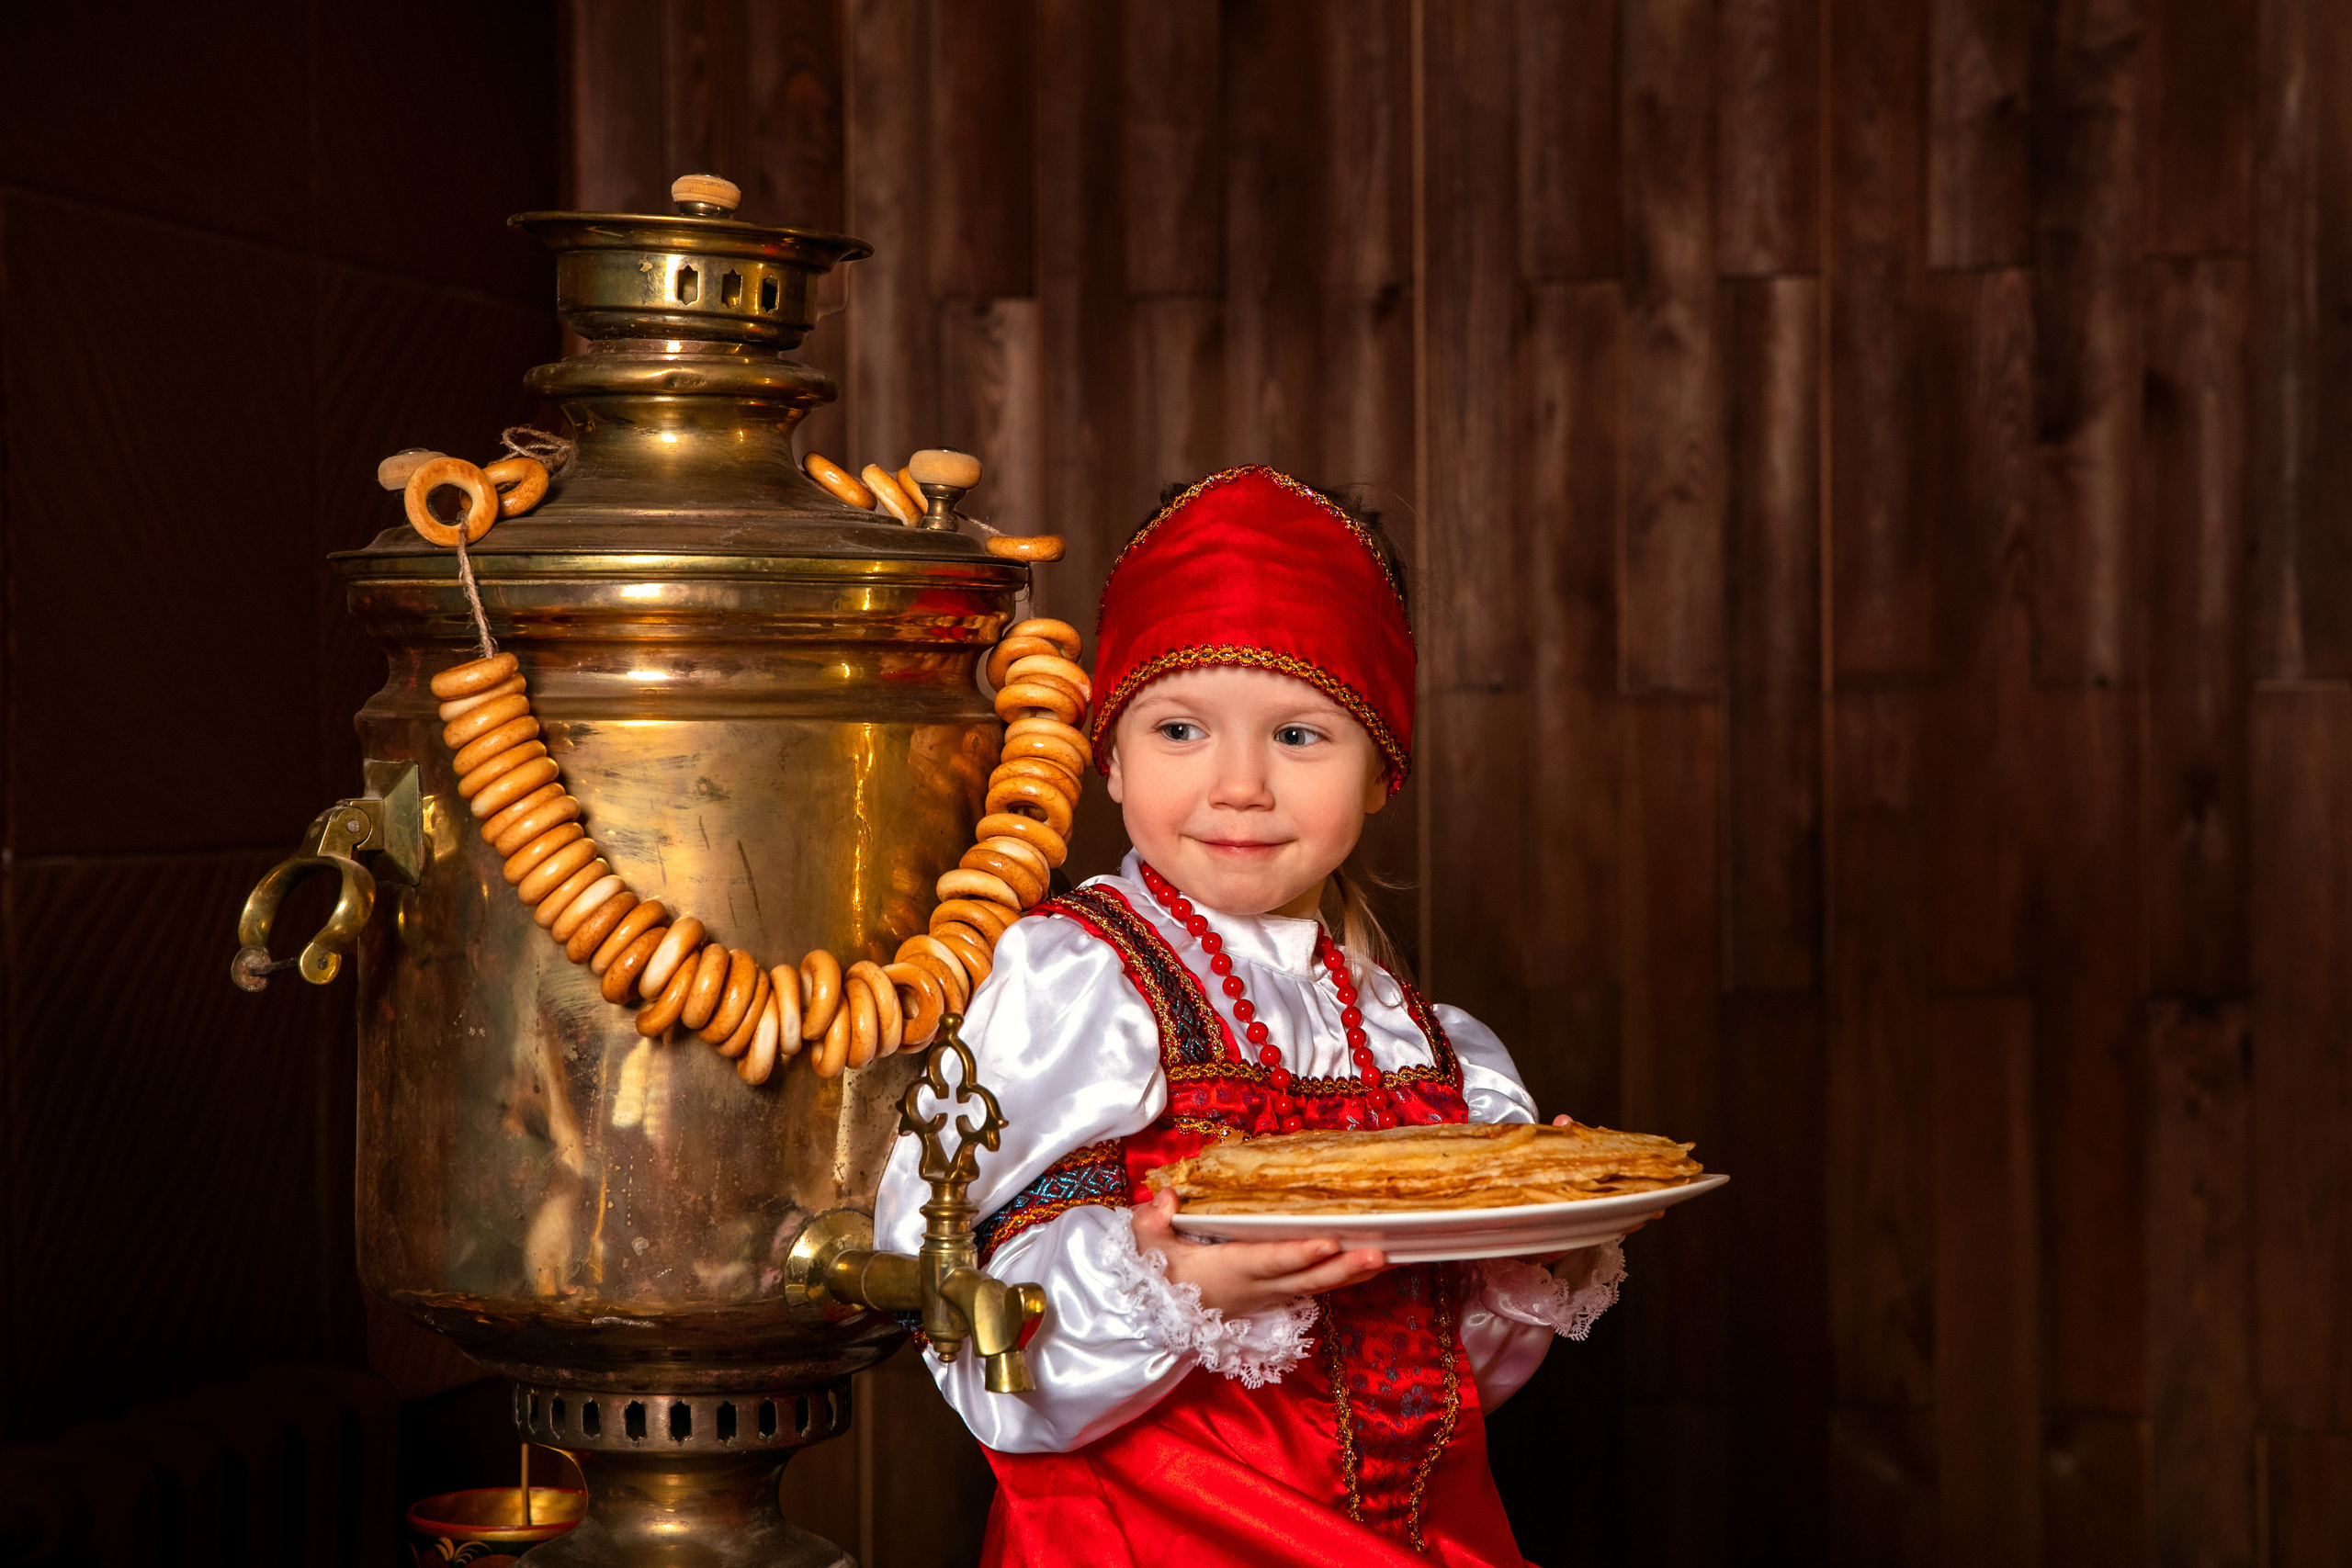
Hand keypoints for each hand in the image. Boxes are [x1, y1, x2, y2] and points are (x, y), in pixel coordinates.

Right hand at [1131, 1190, 1388, 1316]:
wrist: (1161, 1314)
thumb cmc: (1157, 1274)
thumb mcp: (1146, 1247)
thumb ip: (1152, 1222)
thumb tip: (1168, 1199)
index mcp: (1231, 1270)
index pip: (1271, 1261)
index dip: (1300, 1254)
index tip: (1330, 1241)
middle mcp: (1258, 1286)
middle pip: (1307, 1279)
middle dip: (1345, 1268)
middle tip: (1382, 1254)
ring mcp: (1270, 1294)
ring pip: (1318, 1285)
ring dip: (1354, 1274)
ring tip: (1391, 1257)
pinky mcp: (1276, 1294)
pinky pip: (1315, 1286)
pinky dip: (1343, 1278)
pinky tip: (1370, 1266)